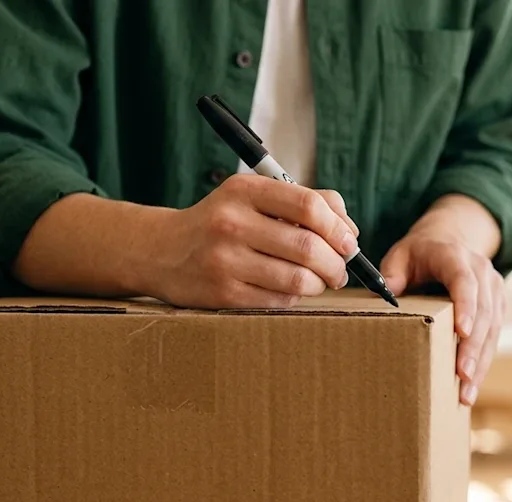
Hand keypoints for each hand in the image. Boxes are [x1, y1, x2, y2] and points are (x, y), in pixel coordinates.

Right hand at [146, 175, 358, 308]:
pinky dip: (296, 298)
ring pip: (298, 279)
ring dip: (320, 285)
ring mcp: (225, 260)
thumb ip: (303, 201)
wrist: (161, 251)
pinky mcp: (223, 294)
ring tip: (319, 282)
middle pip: (308, 246)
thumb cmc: (221, 223)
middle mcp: (232, 222)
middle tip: (340, 270)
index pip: (309, 205)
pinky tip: (291, 291)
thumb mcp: (252, 197)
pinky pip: (279, 301)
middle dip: (336, 263)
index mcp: (244, 190)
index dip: (339, 228)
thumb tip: (350, 230)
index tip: (349, 242)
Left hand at [381, 217, 505, 405]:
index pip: (465, 282)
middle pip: (484, 312)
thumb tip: (388, 294)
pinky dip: (482, 362)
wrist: (449, 242)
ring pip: (493, 329)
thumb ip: (392, 272)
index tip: (463, 332)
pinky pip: (493, 337)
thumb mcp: (400, 255)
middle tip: (463, 376)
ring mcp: (494, 290)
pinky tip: (471, 386)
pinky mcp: (498, 307)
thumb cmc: (419, 254)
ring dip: (480, 362)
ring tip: (467, 393)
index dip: (466, 307)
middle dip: (473, 347)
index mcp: (455, 256)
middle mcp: (481, 272)